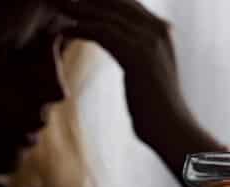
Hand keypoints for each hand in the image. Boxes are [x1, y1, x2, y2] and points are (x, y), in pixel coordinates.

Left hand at [49, 0, 200, 154]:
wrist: (172, 131)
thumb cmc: (157, 111)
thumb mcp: (149, 76)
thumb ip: (139, 59)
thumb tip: (130, 60)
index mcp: (162, 32)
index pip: (128, 3)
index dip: (102, 1)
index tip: (78, 1)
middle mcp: (159, 30)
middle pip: (118, 2)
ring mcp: (151, 40)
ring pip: (108, 14)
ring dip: (80, 9)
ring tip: (58, 5)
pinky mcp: (138, 55)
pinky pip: (104, 32)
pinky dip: (82, 28)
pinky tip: (64, 30)